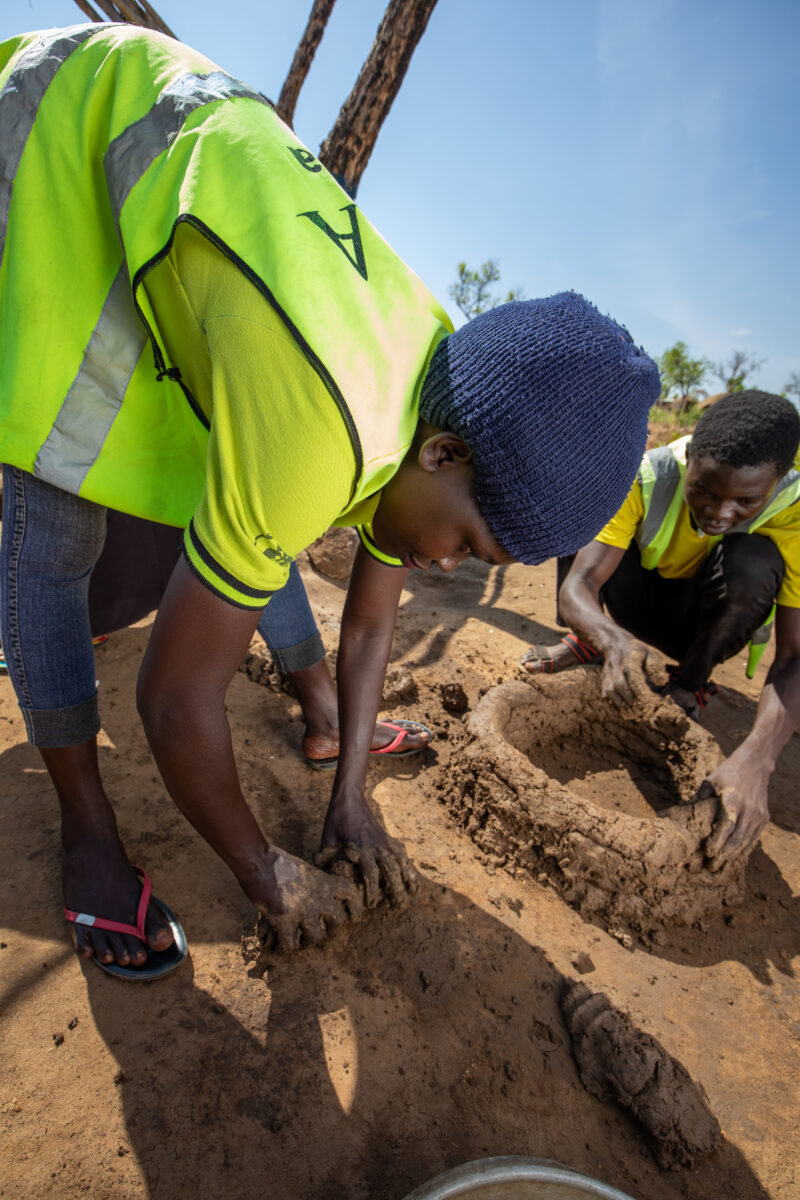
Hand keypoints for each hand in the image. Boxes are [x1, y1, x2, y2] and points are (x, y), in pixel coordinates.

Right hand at [254, 852, 362, 952]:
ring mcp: (302, 909)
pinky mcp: (285, 920)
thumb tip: (323, 899)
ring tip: (299, 936)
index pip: (351, 893)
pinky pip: (290, 944)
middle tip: (319, 928)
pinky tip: (281, 940)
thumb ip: (316, 884)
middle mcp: (317, 896)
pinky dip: (285, 945)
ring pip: (317, 936)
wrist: (258, 861)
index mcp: (323, 882)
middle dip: (330, 927)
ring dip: (308, 939)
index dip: (354, 906)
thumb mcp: (305, 870)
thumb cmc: (278, 863)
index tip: (351, 915)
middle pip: (338, 920)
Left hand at [318, 785, 418, 908]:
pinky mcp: (387, 838)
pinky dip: (408, 866)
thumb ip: (326, 858)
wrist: (350, 798)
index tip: (370, 903)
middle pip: (390, 869)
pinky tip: (413, 878)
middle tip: (398, 905)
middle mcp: (375, 845)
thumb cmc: (336, 819)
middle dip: (396, 887)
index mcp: (359, 847)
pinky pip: (401, 853)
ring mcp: (383, 841)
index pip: (370, 872)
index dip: (371, 889)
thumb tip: (322, 877)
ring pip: (399, 861)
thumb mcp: (327, 838)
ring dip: (406, 878)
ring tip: (412, 894)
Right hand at [600, 635, 656, 708]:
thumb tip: (661, 682)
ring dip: (622, 705)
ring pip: (610, 692)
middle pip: (619, 685)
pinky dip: (614, 706)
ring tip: (634, 715)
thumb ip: (656, 666)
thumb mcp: (651, 652)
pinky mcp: (603, 681)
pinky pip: (605, 696)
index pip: (632, 675)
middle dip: (631, 701)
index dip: (640, 690)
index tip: (649, 702)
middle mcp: (616, 666)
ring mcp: (607, 674)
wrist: (614, 643)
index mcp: (630, 657)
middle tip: (643, 712)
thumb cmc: (637, 650)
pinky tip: (625, 712)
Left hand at [695, 756, 770, 870]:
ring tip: (719, 866)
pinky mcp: (763, 819)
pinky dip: (743, 850)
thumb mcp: (712, 780)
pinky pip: (753, 840)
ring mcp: (758, 815)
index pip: (727, 826)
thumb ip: (699, 797)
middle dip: (724, 855)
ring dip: (733, 856)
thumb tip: (681, 813)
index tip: (708, 853)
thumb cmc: (728, 773)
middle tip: (711, 867)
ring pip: (746, 842)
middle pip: (737, 839)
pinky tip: (733, 858)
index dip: (718, 842)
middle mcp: (749, 809)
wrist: (756, 764)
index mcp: (734, 799)